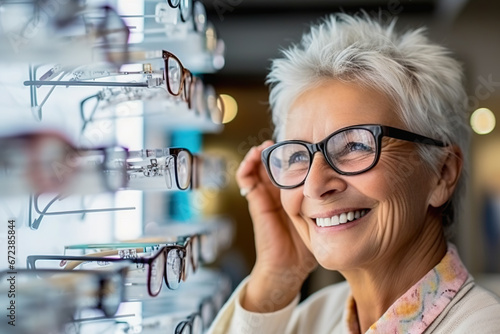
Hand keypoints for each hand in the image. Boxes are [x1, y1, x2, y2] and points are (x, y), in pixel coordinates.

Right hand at [237, 141, 316, 311]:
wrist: (288, 266)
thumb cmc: (307, 245)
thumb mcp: (322, 217)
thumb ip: (330, 202)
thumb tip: (347, 182)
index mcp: (293, 194)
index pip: (291, 168)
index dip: (294, 155)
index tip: (303, 143)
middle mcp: (277, 192)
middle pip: (274, 164)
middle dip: (278, 150)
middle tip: (286, 140)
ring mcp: (265, 195)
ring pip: (258, 167)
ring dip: (261, 154)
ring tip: (268, 146)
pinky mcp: (255, 201)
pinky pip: (246, 180)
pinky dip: (247, 166)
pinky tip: (256, 157)